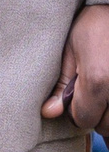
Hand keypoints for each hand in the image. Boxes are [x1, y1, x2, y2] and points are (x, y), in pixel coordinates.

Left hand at [45, 5, 108, 130]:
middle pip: (106, 126)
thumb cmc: (94, 25)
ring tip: (104, 93)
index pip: (83, 119)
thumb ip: (62, 85)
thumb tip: (49, 113)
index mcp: (97, 81)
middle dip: (96, 116)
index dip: (75, 112)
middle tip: (92, 96)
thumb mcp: (70, 50)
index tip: (74, 99)